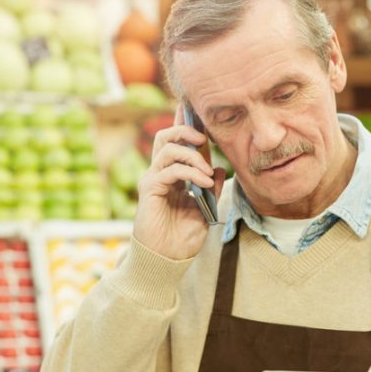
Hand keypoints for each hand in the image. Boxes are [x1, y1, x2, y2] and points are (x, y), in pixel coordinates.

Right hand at [133, 104, 226, 259]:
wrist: (167, 260)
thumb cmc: (183, 238)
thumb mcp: (206, 210)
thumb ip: (212, 189)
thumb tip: (221, 169)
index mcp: (172, 176)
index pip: (176, 143)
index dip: (184, 125)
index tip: (195, 111)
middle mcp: (159, 174)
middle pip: (166, 136)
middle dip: (185, 130)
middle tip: (204, 138)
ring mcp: (152, 180)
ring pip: (167, 148)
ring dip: (192, 155)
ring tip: (207, 172)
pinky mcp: (149, 190)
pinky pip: (169, 170)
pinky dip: (189, 172)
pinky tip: (203, 181)